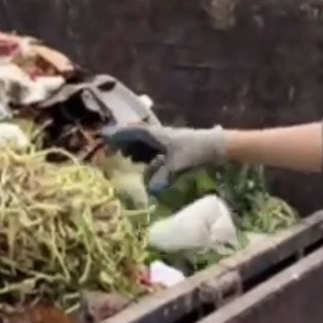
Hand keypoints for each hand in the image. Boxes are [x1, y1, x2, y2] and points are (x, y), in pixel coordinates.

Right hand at [105, 123, 226, 192]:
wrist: (218, 146)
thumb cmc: (197, 150)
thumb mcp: (178, 165)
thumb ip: (163, 177)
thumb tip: (151, 191)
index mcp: (158, 135)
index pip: (133, 132)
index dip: (118, 134)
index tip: (103, 135)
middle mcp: (160, 136)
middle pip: (138, 136)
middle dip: (124, 142)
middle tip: (111, 149)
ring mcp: (168, 141)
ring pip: (147, 143)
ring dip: (136, 148)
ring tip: (125, 156)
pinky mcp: (175, 149)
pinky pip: (156, 151)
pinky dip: (148, 156)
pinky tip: (146, 164)